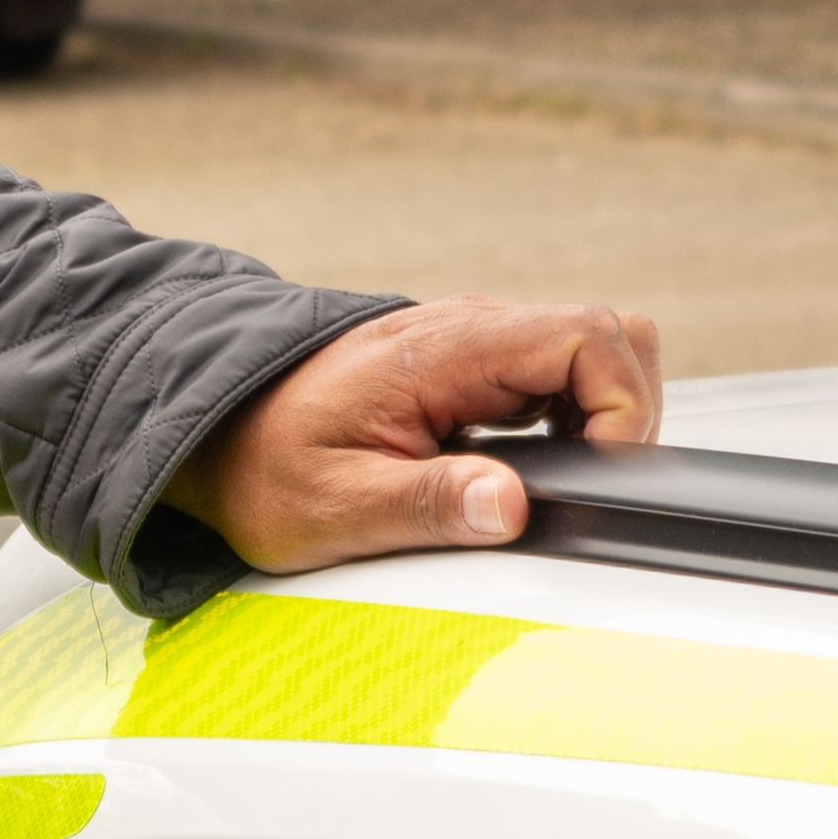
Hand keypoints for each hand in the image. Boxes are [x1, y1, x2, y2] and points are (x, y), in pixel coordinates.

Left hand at [177, 295, 662, 572]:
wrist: (211, 431)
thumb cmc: (260, 464)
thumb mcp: (334, 505)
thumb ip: (427, 503)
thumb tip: (510, 507)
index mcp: (444, 350)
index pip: (587, 338)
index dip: (622, 407)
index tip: (598, 472)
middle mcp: (468, 331)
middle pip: (608, 335)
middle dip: (626, 410)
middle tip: (587, 480)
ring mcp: (473, 345)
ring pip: (588, 353)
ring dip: (599, 416)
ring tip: (557, 481)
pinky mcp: (471, 369)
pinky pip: (554, 376)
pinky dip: (570, 421)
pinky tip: (530, 471)